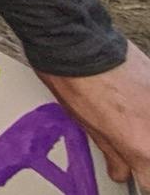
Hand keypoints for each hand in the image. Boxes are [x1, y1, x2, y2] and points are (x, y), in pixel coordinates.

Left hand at [38, 41, 149, 185]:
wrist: (74, 39)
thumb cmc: (72, 79)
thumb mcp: (87, 125)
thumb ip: (113, 152)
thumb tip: (120, 170)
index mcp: (141, 146)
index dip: (140, 175)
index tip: (133, 169)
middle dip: (143, 149)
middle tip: (126, 139)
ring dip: (144, 125)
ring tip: (125, 112)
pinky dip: (144, 105)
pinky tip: (131, 97)